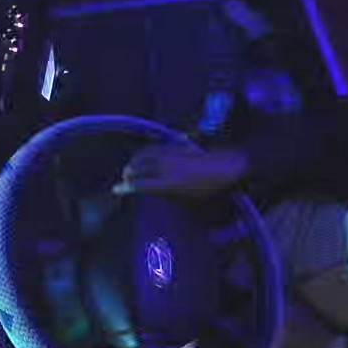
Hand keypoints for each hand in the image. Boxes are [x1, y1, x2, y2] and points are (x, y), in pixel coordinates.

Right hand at [112, 144, 247, 196]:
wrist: (230, 168)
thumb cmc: (213, 192)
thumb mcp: (191, 202)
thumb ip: (171, 198)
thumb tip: (158, 194)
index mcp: (168, 184)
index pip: (141, 185)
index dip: (127, 187)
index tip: (116, 189)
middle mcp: (167, 167)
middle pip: (141, 166)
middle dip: (131, 170)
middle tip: (125, 176)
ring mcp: (174, 154)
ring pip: (149, 153)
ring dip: (139, 158)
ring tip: (133, 163)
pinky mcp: (182, 147)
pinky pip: (161, 146)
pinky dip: (152, 149)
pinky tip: (150, 151)